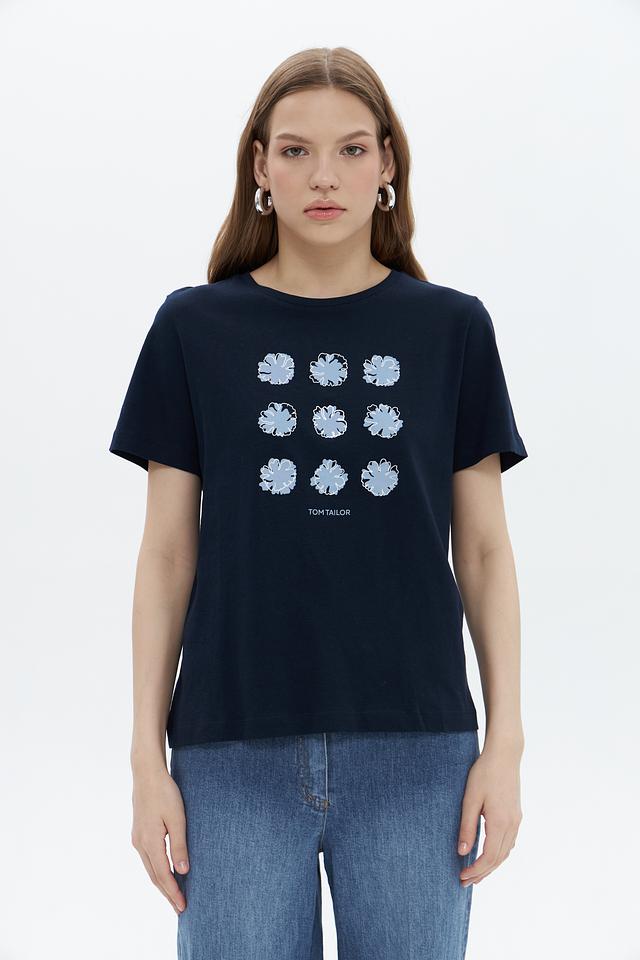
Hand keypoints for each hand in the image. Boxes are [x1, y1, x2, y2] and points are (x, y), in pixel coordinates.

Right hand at [131, 765, 189, 913]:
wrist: (146, 774)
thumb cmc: (165, 793)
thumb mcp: (177, 818)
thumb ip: (179, 845)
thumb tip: (182, 871)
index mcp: (150, 842)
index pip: (163, 875)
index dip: (173, 893)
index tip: (182, 906)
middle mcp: (140, 844)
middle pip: (154, 876)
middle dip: (167, 893)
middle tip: (180, 908)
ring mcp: (137, 839)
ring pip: (150, 869)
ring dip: (162, 884)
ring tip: (173, 896)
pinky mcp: (139, 833)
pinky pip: (148, 859)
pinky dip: (157, 871)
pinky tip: (164, 873)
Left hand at [457, 741, 522, 886]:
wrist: (505, 755)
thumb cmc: (484, 773)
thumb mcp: (470, 799)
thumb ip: (467, 826)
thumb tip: (462, 852)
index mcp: (500, 823)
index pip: (489, 857)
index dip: (476, 870)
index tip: (462, 876)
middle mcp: (512, 825)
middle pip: (499, 859)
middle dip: (482, 873)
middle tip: (465, 882)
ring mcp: (516, 820)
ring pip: (506, 852)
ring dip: (491, 865)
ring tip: (476, 873)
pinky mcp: (516, 814)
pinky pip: (509, 842)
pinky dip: (499, 854)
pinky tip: (490, 855)